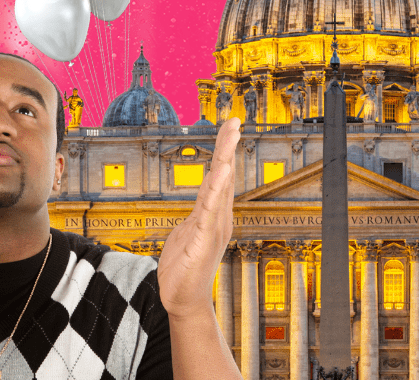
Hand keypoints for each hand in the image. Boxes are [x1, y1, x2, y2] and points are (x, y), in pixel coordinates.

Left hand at [157, 118, 239, 318]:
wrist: (184, 299)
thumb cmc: (185, 268)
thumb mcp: (190, 233)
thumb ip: (198, 215)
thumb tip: (202, 202)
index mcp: (214, 213)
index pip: (221, 176)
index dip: (225, 150)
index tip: (230, 126)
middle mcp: (218, 216)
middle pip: (224, 174)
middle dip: (228, 146)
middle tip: (234, 120)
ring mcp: (213, 226)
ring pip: (219, 186)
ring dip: (225, 159)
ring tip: (231, 136)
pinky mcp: (204, 238)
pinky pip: (210, 209)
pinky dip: (217, 189)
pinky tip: (222, 171)